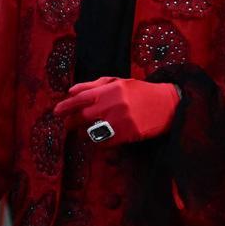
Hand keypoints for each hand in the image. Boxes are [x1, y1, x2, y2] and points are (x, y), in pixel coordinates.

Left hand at [55, 77, 179, 144]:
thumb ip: (95, 85)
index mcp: (112, 89)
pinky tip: (106, 136)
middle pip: (83, 116)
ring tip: (90, 129)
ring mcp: (121, 120)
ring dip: (87, 132)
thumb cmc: (142, 92)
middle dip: (72, 121)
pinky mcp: (128, 134)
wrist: (168, 104)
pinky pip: (105, 142)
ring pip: (92, 131)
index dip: (66, 105)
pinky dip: (101, 141)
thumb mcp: (120, 82)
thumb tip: (70, 91)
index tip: (56, 111)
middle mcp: (115, 104)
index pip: (81, 98)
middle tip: (68, 124)